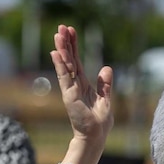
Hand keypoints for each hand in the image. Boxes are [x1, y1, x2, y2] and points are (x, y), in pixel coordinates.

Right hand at [51, 25, 113, 142]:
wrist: (96, 136)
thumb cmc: (99, 121)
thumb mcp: (105, 98)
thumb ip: (105, 83)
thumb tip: (107, 67)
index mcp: (83, 83)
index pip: (76, 60)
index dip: (73, 45)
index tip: (71, 31)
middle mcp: (75, 84)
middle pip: (69, 59)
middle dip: (66, 43)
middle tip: (61, 27)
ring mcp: (71, 89)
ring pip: (66, 65)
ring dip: (62, 50)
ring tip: (58, 34)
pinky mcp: (70, 96)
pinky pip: (65, 77)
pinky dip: (61, 65)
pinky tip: (57, 53)